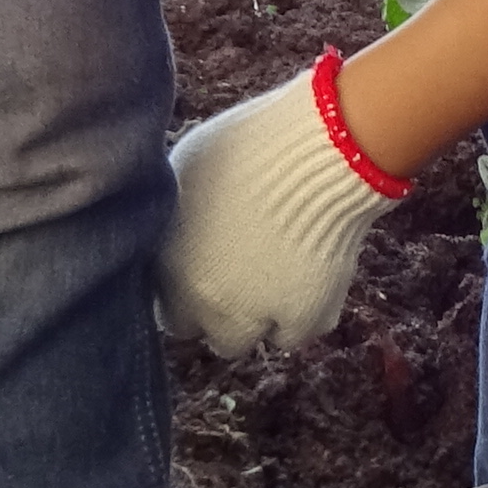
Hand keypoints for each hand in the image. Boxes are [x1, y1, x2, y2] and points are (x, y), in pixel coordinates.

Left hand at [155, 52, 408, 356]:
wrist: (321, 154)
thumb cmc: (250, 146)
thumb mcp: (186, 174)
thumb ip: (173, 221)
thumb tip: (173, 231)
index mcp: (169, 268)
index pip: (166, 308)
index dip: (187, 288)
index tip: (205, 268)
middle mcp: (206, 303)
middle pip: (205, 331)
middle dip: (218, 309)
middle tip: (240, 272)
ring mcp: (257, 317)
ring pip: (243, 341)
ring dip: (254, 317)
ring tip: (273, 273)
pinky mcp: (305, 318)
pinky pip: (295, 334)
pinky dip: (301, 312)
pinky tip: (306, 273)